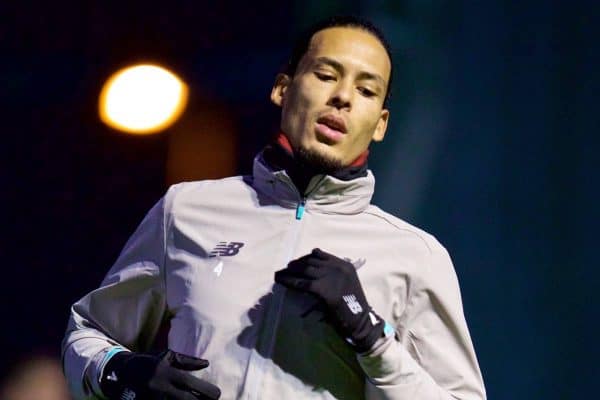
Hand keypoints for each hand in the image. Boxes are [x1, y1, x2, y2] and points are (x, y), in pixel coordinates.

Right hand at [99, 350, 220, 399]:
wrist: (120, 373)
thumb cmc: (149, 362)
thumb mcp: (167, 356)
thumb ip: (187, 361)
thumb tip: (206, 363)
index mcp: (165, 372)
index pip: (190, 383)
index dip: (206, 390)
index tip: (218, 394)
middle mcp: (159, 387)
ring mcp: (152, 399)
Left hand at [275, 248, 384, 351]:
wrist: (360, 321)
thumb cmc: (353, 306)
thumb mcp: (346, 283)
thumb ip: (333, 275)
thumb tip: (311, 274)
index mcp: (343, 264)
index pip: (319, 254)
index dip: (305, 258)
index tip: (297, 262)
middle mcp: (337, 267)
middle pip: (310, 260)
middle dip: (296, 264)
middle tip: (286, 268)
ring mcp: (330, 277)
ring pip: (304, 269)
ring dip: (290, 271)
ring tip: (280, 274)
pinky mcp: (323, 289)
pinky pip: (301, 283)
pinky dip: (288, 281)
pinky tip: (280, 280)